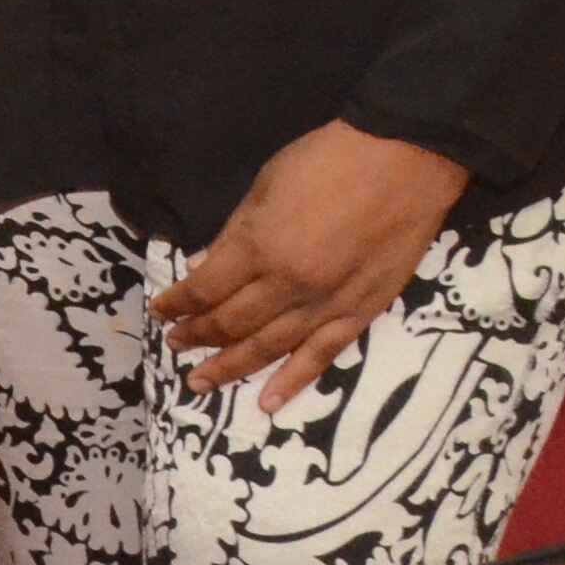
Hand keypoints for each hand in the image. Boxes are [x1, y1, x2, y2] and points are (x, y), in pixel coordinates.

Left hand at [152, 120, 471, 411]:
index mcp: (259, 247)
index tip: (159, 310)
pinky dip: (292, 381)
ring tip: (200, 383)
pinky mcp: (363, 313)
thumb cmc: (326, 162)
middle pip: (232, 322)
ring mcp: (328, 304)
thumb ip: (232, 234)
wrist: (404, 163)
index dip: (177, 303)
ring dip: (230, 367)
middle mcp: (289, 285)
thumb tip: (200, 269)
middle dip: (197, 337)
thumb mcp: (264, 186)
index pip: (205, 288)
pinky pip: (322, 356)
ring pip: (270, 348)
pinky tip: (268, 403)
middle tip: (174, 345)